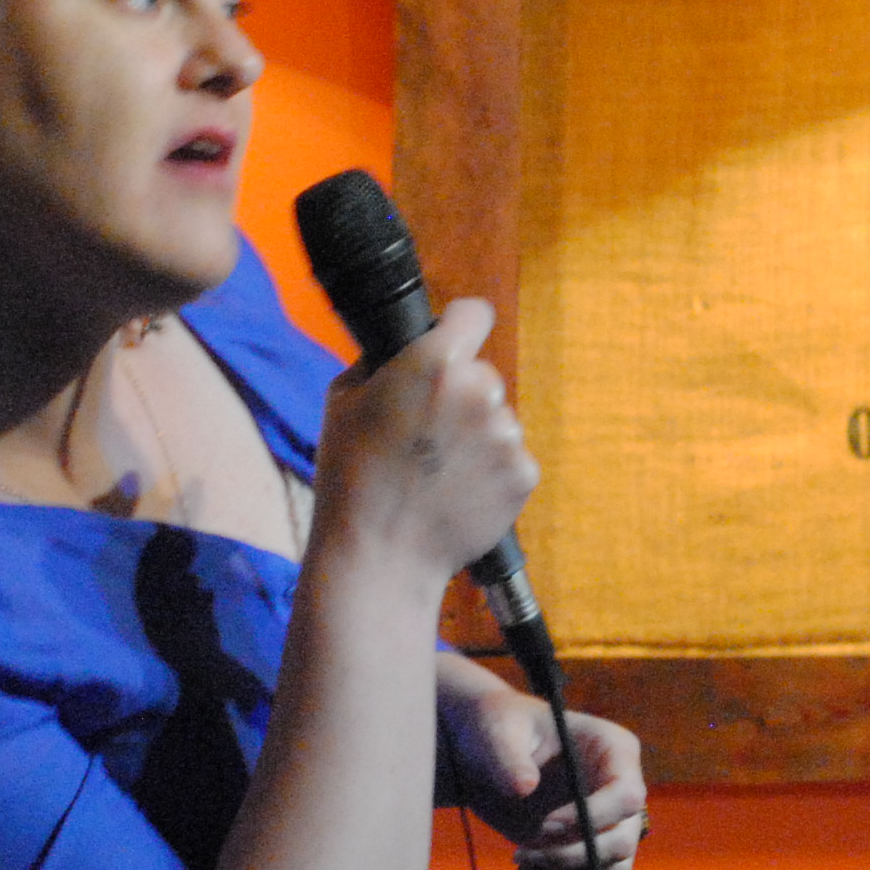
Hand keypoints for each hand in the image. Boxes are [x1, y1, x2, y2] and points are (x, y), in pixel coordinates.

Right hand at [313, 299, 538, 587]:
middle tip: (426, 434)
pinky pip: (511, 458)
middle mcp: (480, 390)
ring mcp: (507, 434)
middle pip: (482, 375)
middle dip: (460, 396)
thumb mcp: (345, 399)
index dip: (459, 327)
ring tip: (437, 472)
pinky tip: (457, 492)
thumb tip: (407, 347)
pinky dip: (491, 473)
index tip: (452, 341)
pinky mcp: (524, 474)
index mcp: (436, 362)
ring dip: (476, 437)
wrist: (381, 556)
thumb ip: (385, 362)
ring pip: (497, 419)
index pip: (474, 313)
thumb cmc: (352, 478)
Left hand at [440, 662, 647, 869]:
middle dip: (573, 855)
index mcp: (613, 750)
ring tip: (519, 863)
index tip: (544, 824)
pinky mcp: (590, 850)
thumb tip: (524, 788)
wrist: (483, 755)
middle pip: (623, 840)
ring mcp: (608, 823)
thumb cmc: (496, 728)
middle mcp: (620, 789)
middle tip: (521, 853)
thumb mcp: (495, 731)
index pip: (628, 795)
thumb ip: (508, 757)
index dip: (593, 817)